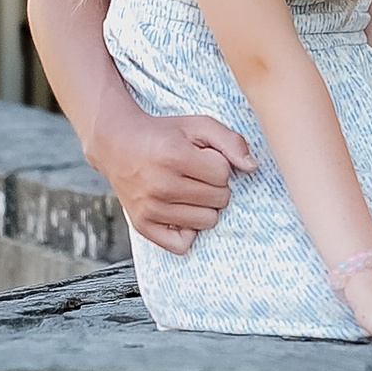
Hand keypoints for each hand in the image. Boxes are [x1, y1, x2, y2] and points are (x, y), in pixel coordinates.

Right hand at [95, 107, 252, 253]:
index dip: (220, 165)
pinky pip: (183, 244)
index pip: (223, 174)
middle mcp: (160, 185)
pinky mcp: (143, 225)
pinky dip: (188, 230)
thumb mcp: (199, 125)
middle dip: (215, 186)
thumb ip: (231, 141)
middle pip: (220, 200)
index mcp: (174, 156)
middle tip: (197, 175)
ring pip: (207, 222)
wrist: (119, 144)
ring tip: (189, 191)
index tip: (205, 159)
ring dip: (205, 206)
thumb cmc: (165, 135)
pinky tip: (181, 211)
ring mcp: (150, 208)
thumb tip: (253, 167)